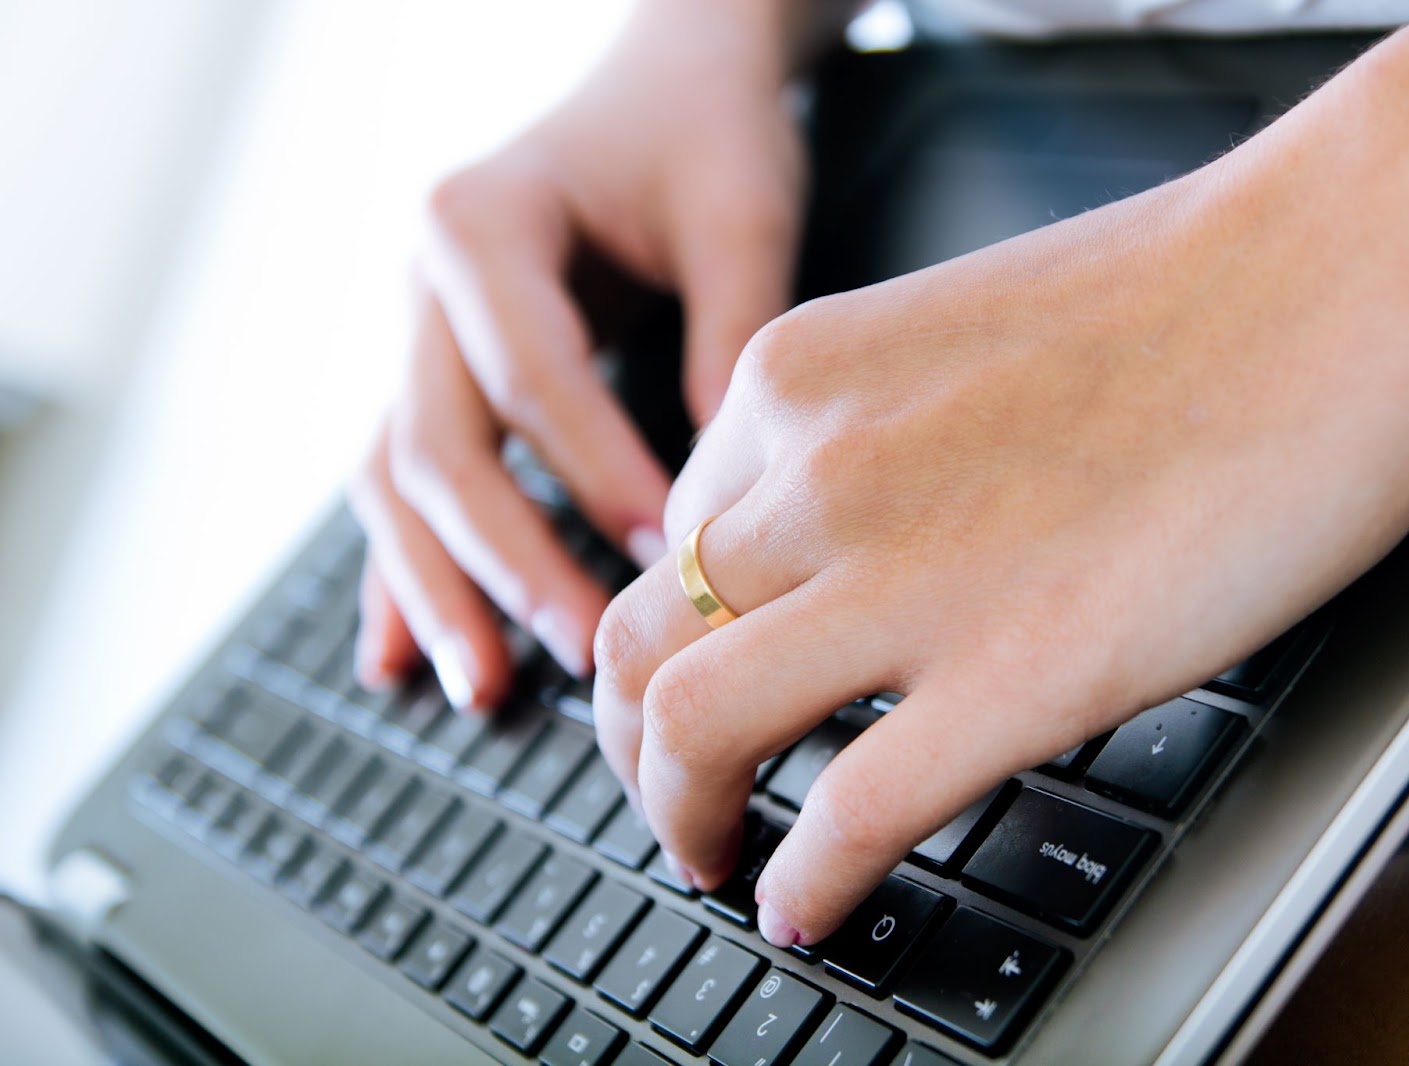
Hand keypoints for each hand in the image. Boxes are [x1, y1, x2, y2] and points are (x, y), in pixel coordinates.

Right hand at [348, 0, 801, 709]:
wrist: (664, 82)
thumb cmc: (703, 133)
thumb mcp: (740, 211)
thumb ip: (732, 338)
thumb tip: (727, 499)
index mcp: (479, 220)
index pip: (528, 375)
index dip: (594, 474)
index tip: (670, 555)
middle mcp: (422, 283)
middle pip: (435, 446)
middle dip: (506, 561)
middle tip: (586, 650)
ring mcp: (415, 337)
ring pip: (397, 482)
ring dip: (437, 591)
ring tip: (483, 691)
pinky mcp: (438, 381)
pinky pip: (403, 488)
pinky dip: (404, 574)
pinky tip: (399, 661)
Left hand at [590, 148, 1408, 945]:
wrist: (1343, 269)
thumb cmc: (1184, 294)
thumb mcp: (945, 335)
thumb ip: (859, 438)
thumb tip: (830, 546)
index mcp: (793, 382)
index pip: (656, 542)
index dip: (656, 640)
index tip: (679, 692)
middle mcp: (812, 474)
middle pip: (634, 643)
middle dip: (632, 749)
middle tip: (674, 800)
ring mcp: (901, 575)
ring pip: (691, 729)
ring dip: (678, 817)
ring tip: (711, 858)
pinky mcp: (1013, 672)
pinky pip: (845, 818)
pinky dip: (800, 884)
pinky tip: (809, 906)